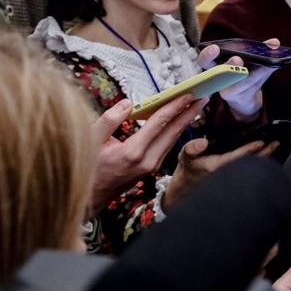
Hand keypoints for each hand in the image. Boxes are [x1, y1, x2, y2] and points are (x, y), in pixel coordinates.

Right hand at [89, 95, 205, 211]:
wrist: (89, 196)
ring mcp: (151, 167)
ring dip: (184, 121)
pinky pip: (167, 146)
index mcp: (133, 152)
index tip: (188, 94)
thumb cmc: (88, 166)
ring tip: (194, 105)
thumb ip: (110, 119)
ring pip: (172, 140)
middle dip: (189, 113)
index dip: (174, 106)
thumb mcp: (91, 140)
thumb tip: (128, 103)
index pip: (159, 123)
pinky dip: (175, 131)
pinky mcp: (152, 169)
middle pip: (173, 132)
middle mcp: (147, 161)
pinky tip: (179, 121)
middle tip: (202, 97)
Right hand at [163, 137, 277, 208]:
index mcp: (217, 167)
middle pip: (250, 164)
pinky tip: (266, 156)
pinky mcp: (235, 179)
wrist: (186, 189)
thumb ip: (192, 148)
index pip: (237, 157)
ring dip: (264, 157)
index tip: (261, 142)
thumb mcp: (185, 156)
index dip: (249, 149)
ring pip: (252, 168)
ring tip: (274, 147)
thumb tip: (202, 142)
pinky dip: (258, 163)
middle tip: (275, 143)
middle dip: (264, 154)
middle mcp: (227, 174)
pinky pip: (249, 171)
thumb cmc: (189, 170)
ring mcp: (232, 178)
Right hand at [196, 39, 279, 121]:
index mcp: (216, 66)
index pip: (205, 60)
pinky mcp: (238, 98)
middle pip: (215, 73)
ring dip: (249, 73)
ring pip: (237, 82)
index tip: (215, 48)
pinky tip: (268, 69)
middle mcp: (218, 79)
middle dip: (227, 64)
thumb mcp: (251, 62)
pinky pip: (249, 87)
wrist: (245, 99)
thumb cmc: (245, 76)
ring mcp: (226, 91)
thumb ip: (261, 51)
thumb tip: (275, 42)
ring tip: (262, 65)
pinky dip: (260, 76)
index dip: (207, 54)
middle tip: (238, 59)